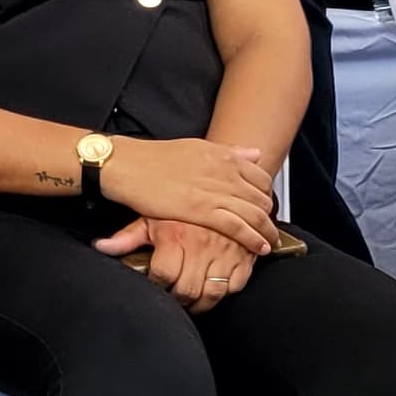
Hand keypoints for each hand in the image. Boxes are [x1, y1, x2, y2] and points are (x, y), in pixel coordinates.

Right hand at [94, 136, 279, 252]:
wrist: (126, 165)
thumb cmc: (153, 158)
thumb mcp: (195, 147)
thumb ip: (228, 151)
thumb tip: (255, 153)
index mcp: (223, 157)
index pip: (261, 178)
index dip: (266, 195)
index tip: (264, 207)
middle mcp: (225, 173)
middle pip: (262, 198)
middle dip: (269, 216)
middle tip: (267, 229)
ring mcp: (215, 192)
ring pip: (256, 215)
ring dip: (267, 231)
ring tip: (269, 243)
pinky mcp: (203, 211)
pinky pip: (239, 227)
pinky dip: (253, 239)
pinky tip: (258, 248)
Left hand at [98, 214, 256, 313]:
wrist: (223, 185)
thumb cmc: (181, 203)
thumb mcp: (152, 216)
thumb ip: (128, 237)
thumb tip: (100, 247)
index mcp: (176, 236)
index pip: (163, 276)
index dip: (156, 286)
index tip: (155, 286)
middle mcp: (202, 246)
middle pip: (188, 290)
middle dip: (177, 300)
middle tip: (172, 299)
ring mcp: (226, 252)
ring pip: (213, 293)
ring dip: (200, 303)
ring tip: (191, 300)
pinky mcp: (246, 255)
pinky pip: (236, 285)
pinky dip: (224, 292)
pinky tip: (212, 288)